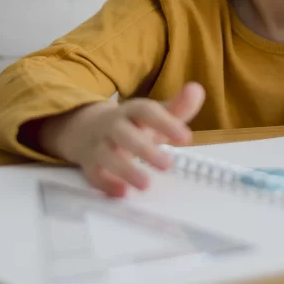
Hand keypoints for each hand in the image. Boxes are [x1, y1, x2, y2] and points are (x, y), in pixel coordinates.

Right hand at [48, 82, 204, 197]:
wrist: (86, 128)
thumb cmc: (132, 125)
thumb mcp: (154, 115)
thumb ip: (177, 107)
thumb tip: (197, 90)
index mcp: (132, 111)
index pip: (146, 111)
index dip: (165, 123)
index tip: (186, 138)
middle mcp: (113, 126)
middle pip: (123, 133)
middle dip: (144, 149)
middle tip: (168, 164)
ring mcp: (98, 145)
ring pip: (106, 155)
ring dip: (125, 170)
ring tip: (146, 185)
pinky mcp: (89, 165)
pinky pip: (93, 174)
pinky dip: (106, 184)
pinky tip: (122, 194)